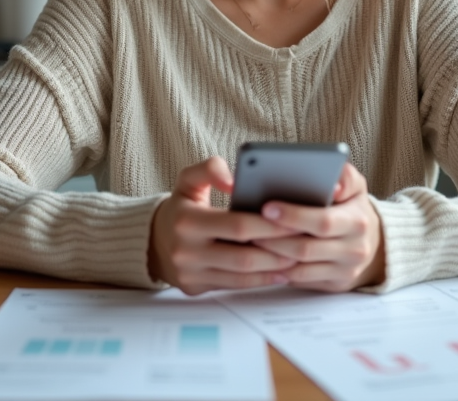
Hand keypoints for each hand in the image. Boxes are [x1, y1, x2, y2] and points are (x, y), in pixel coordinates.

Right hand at [148, 156, 299, 294]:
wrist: (152, 241)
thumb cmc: (181, 207)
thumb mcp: (187, 180)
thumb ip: (209, 169)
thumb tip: (234, 179)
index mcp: (187, 221)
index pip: (237, 225)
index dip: (269, 226)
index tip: (295, 221)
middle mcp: (186, 251)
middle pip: (244, 255)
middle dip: (278, 250)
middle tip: (304, 242)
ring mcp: (191, 273)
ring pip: (242, 275)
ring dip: (274, 268)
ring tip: (298, 257)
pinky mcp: (196, 288)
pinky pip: (234, 286)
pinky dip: (260, 280)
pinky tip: (280, 272)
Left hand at [250, 163, 384, 291]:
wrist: (371, 240)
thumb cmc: (351, 207)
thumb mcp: (355, 186)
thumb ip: (345, 176)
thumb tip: (335, 184)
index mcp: (357, 221)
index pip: (322, 221)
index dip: (293, 216)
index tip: (266, 207)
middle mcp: (354, 249)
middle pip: (306, 248)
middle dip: (273, 238)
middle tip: (248, 227)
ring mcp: (345, 270)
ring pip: (300, 267)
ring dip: (271, 255)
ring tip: (250, 240)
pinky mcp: (334, 284)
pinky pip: (301, 281)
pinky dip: (279, 270)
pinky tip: (262, 258)